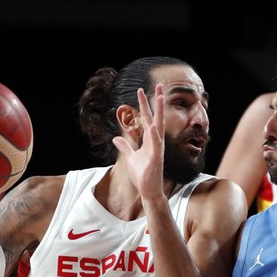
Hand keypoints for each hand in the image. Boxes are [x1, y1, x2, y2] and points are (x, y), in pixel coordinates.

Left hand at [113, 84, 165, 199]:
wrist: (149, 190)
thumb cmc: (142, 175)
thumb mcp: (130, 158)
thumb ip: (125, 147)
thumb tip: (116, 138)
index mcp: (149, 140)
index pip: (147, 119)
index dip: (144, 105)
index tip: (141, 90)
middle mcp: (156, 142)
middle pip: (156, 117)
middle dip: (157, 101)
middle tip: (160, 85)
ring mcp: (157, 149)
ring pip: (159, 127)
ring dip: (159, 112)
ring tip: (160, 98)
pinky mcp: (156, 159)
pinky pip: (156, 145)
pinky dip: (154, 135)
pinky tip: (153, 126)